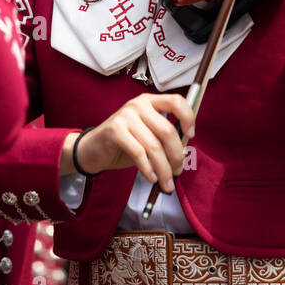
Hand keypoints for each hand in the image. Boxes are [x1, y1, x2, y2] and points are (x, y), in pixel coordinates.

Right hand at [62, 94, 194, 192]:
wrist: (93, 150)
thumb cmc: (124, 143)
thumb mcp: (147, 135)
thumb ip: (164, 137)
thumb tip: (184, 151)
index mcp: (149, 101)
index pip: (176, 101)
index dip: (188, 117)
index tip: (190, 136)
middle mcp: (138, 105)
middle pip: (167, 130)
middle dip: (176, 155)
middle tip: (178, 170)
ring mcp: (125, 116)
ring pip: (154, 145)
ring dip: (164, 168)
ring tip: (166, 182)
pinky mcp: (114, 130)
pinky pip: (139, 153)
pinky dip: (148, 169)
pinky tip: (152, 178)